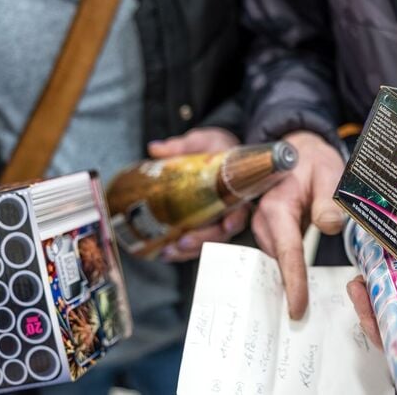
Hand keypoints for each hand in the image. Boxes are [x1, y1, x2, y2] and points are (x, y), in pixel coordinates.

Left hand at [147, 127, 249, 261]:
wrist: (217, 152)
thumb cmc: (216, 147)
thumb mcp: (202, 142)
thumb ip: (181, 146)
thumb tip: (155, 149)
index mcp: (236, 190)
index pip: (241, 208)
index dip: (235, 219)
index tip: (227, 225)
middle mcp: (230, 210)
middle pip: (222, 232)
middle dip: (203, 240)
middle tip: (184, 242)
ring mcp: (216, 220)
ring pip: (207, 242)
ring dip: (189, 251)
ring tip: (168, 252)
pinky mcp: (203, 225)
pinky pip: (196, 242)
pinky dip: (181, 251)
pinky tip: (165, 253)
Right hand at [252, 130, 345, 318]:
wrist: (296, 151)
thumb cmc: (312, 161)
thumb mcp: (328, 172)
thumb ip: (329, 199)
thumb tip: (331, 226)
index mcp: (277, 207)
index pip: (288, 252)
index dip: (293, 282)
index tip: (297, 308)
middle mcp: (264, 221)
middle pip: (279, 262)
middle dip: (291, 288)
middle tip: (305, 315)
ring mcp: (264, 229)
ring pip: (279, 261)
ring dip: (291, 279)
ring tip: (304, 303)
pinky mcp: (270, 234)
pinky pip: (280, 256)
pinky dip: (290, 269)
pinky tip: (301, 284)